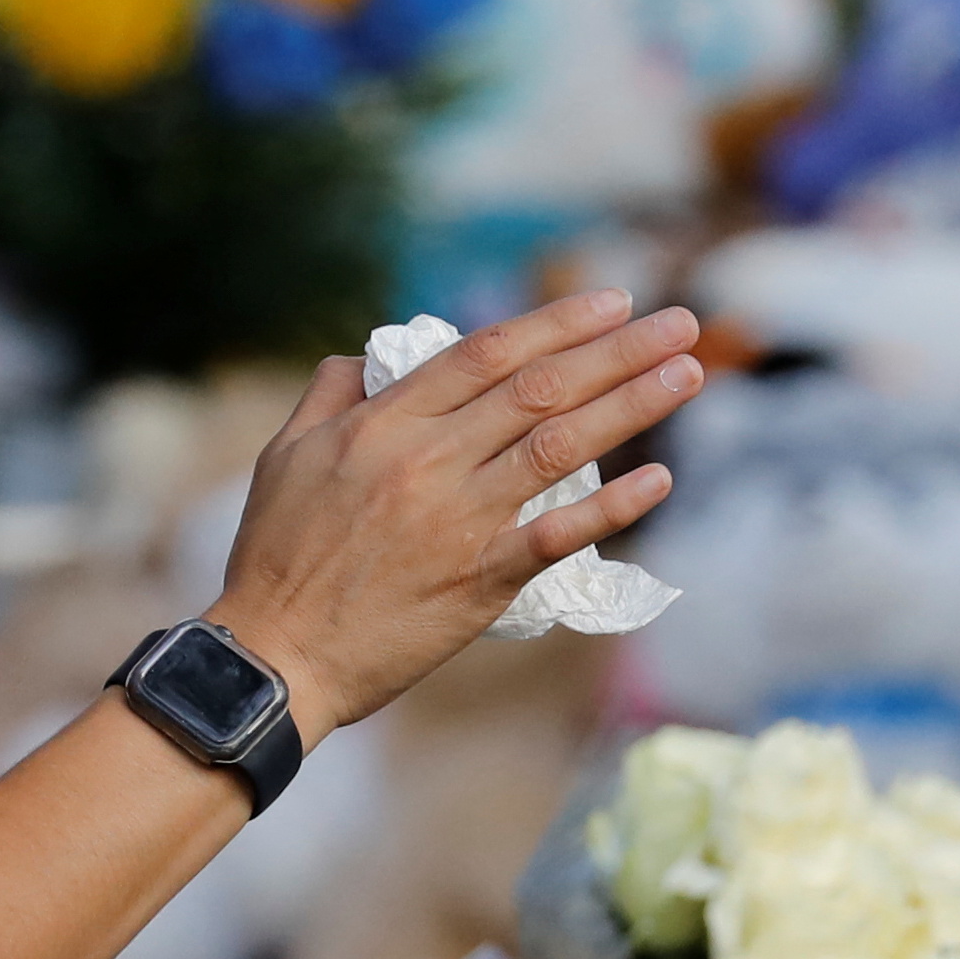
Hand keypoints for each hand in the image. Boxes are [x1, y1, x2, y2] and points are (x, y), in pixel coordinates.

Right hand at [201, 292, 697, 737]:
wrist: (276, 656)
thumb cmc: (273, 559)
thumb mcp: (283, 456)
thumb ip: (329, 395)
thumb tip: (365, 356)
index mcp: (384, 422)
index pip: (486, 354)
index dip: (555, 323)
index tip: (612, 302)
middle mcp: (429, 459)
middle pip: (539, 388)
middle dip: (617, 350)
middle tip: (681, 324)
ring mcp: (459, 518)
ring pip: (559, 445)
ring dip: (630, 405)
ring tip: (685, 374)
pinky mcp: (481, 579)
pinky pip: (558, 535)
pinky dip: (611, 505)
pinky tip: (658, 479)